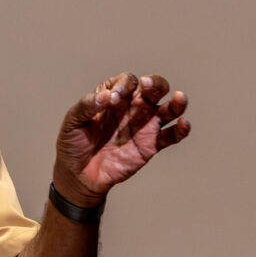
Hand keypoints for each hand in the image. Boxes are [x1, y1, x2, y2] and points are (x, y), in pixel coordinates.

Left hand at [54, 73, 189, 204]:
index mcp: (113, 97)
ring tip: (178, 97)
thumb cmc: (73, 144)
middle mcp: (133, 108)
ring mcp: (144, 125)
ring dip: (177, 102)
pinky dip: (181, 129)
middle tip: (147, 85)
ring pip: (169, 108)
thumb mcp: (72, 122)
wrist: (78, 175)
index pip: (127, 81)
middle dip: (155, 83)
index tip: (112, 99)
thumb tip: (104, 96)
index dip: (123, 85)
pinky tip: (183, 123)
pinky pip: (171, 135)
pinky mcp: (151, 145)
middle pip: (153, 88)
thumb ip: (86, 106)